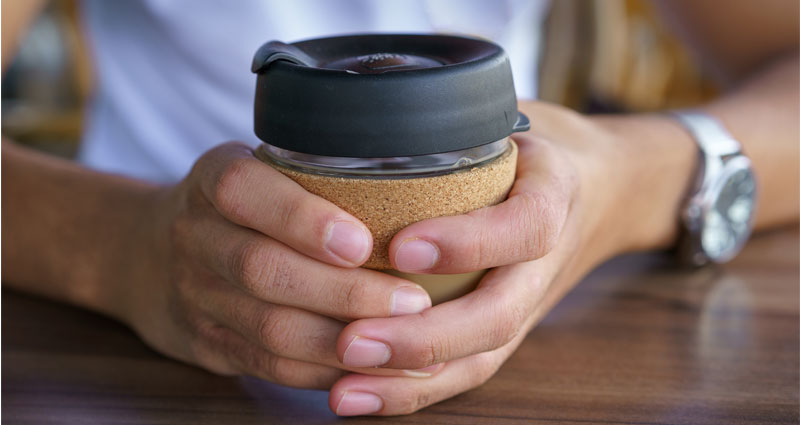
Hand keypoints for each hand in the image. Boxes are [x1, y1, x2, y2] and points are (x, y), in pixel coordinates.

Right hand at [108, 142, 436, 388]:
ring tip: (409, 345)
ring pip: (270, 327)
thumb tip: (418, 185)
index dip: (302, 219)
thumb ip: (317, 175)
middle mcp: (196, 237)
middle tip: (413, 302)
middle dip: (345, 292)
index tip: (362, 242)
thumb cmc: (240, 208)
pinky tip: (371, 369)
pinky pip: (269, 364)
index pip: (245, 192)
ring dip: (344, 342)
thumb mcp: (261, 170)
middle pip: (265, 270)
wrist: (150, 256)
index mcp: (214, 180)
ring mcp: (197, 296)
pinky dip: (324, 370)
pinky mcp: (209, 343)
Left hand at [326, 101, 646, 414]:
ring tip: (343, 391)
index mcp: (553, 196)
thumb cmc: (543, 149)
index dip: (469, 242)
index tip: (404, 245)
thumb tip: (365, 111)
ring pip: (482, 357)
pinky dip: (414, 391)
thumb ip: (459, 122)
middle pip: (500, 316)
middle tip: (348, 341)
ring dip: (411, 381)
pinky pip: (467, 369)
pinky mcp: (507, 328)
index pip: (525, 227)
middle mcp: (545, 261)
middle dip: (423, 338)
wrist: (606, 191)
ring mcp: (528, 302)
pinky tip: (358, 396)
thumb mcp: (517, 118)